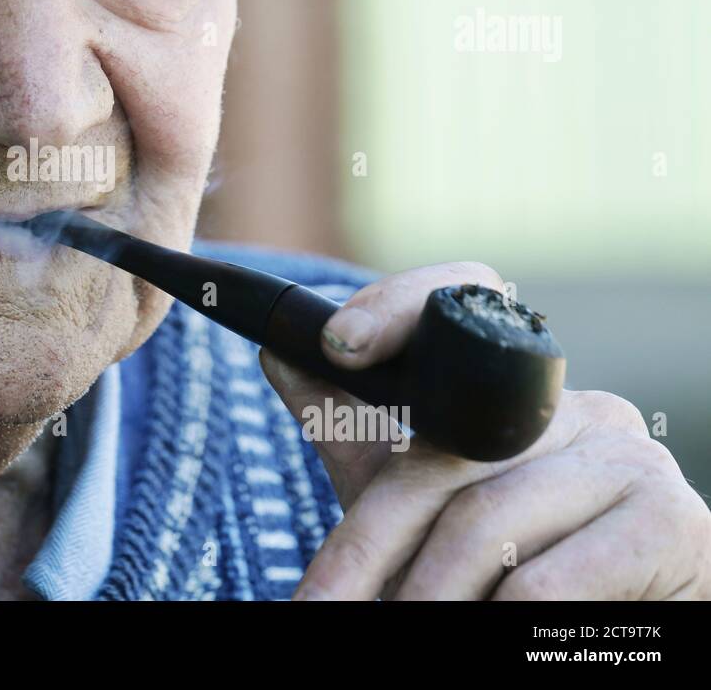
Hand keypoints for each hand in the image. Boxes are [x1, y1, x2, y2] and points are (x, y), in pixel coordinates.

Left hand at [259, 262, 710, 599]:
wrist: (609, 649)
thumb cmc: (505, 575)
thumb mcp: (419, 502)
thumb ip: (356, 431)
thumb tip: (278, 354)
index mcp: (524, 395)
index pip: (467, 299)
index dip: (395, 306)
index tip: (332, 343)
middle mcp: (584, 408)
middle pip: (445, 453)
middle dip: (368, 544)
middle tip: (319, 604)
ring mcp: (632, 459)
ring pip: (485, 521)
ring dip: (426, 597)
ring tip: (398, 627)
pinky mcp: (673, 524)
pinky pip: (548, 578)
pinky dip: (499, 620)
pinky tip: (486, 634)